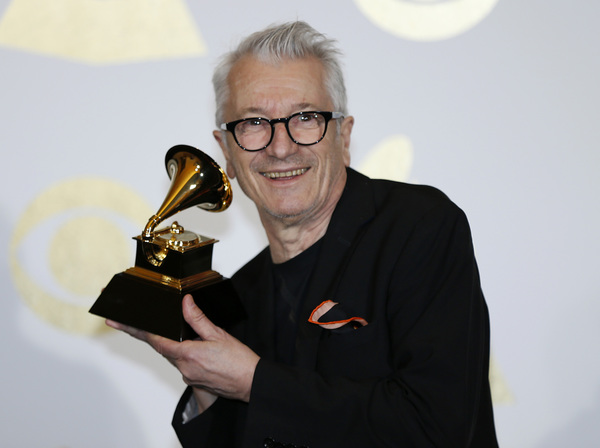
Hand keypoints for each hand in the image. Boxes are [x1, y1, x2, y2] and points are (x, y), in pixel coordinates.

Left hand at [106, 294, 258, 402]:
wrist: (251, 383)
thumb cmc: (239, 361)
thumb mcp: (219, 334)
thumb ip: (198, 319)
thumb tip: (185, 303)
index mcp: (188, 354)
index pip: (156, 340)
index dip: (136, 329)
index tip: (119, 322)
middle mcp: (184, 367)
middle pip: (159, 346)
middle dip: (141, 333)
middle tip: (118, 321)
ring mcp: (188, 375)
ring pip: (171, 353)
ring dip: (165, 341)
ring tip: (158, 328)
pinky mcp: (194, 379)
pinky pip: (181, 361)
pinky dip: (180, 350)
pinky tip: (188, 344)